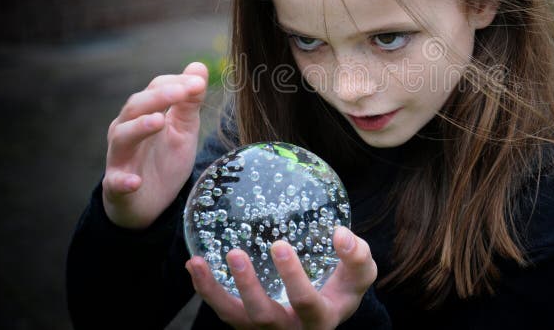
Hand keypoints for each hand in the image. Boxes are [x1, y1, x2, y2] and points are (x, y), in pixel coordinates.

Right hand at [102, 61, 208, 228]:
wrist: (149, 202)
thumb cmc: (164, 159)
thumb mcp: (183, 129)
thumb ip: (189, 101)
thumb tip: (198, 67)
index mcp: (142, 113)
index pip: (154, 89)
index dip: (175, 83)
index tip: (198, 82)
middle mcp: (125, 130)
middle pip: (135, 107)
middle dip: (158, 97)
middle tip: (181, 92)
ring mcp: (119, 158)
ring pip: (122, 137)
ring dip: (139, 128)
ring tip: (159, 121)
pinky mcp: (117, 187)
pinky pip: (115, 183)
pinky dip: (123, 181)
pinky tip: (135, 181)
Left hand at [186, 226, 377, 328]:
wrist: (327, 311)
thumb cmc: (343, 288)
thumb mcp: (360, 275)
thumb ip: (357, 256)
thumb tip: (340, 233)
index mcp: (320, 319)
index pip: (306, 303)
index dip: (292, 278)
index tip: (280, 244)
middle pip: (264, 317)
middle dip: (247, 287)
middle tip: (235, 253)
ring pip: (234, 318)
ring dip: (214, 292)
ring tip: (197, 263)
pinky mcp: (247, 323)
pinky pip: (223, 311)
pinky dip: (205, 290)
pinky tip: (194, 264)